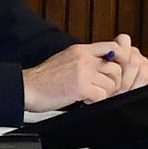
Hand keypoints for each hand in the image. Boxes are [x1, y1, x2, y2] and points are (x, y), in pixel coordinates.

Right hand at [21, 38, 147, 112]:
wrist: (26, 88)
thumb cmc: (42, 79)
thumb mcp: (64, 59)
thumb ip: (83, 59)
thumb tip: (100, 64)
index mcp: (80, 50)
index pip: (112, 47)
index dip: (121, 59)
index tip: (119, 71)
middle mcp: (84, 58)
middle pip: (116, 68)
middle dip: (113, 82)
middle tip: (103, 90)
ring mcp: (83, 72)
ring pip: (111, 83)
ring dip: (104, 93)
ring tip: (90, 95)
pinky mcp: (81, 87)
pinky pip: (101, 95)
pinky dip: (95, 101)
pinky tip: (84, 100)